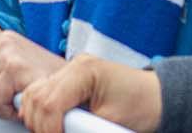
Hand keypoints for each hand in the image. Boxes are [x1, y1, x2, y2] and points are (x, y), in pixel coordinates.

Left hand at [0, 30, 65, 118]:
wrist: (78, 86)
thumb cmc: (48, 87)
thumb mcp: (16, 75)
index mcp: (1, 40)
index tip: (10, 97)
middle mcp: (2, 40)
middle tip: (15, 102)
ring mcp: (7, 51)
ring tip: (21, 102)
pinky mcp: (14, 65)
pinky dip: (7, 110)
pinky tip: (24, 105)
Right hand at [20, 55, 161, 132]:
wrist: (157, 97)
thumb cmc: (143, 106)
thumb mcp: (112, 121)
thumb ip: (82, 128)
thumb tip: (63, 131)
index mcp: (84, 71)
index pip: (50, 102)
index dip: (47, 128)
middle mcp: (74, 66)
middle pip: (36, 96)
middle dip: (38, 124)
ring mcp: (71, 70)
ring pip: (34, 93)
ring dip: (36, 117)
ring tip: (48, 132)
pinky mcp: (70, 79)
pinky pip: (43, 93)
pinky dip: (39, 110)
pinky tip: (46, 124)